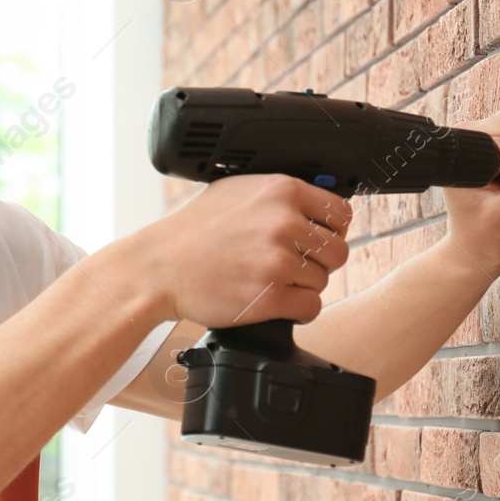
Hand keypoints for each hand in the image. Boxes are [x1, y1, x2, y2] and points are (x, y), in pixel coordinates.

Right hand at [136, 173, 352, 328]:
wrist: (158, 268)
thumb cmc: (192, 231)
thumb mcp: (236, 191)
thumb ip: (279, 194)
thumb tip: (318, 201)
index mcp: (281, 191)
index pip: (341, 212)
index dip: (332, 229)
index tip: (317, 239)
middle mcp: (283, 223)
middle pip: (338, 250)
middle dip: (319, 261)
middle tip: (293, 265)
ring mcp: (277, 261)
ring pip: (323, 280)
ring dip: (304, 285)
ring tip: (274, 281)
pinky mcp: (269, 297)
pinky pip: (311, 307)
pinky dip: (298, 310)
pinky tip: (277, 301)